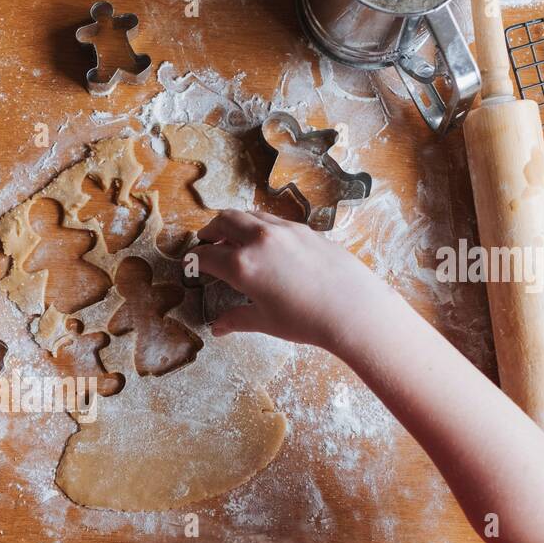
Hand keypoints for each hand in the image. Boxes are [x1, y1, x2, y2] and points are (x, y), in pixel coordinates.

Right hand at [189, 209, 392, 348]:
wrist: (353, 308)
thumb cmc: (306, 320)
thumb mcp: (265, 322)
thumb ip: (237, 319)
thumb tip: (218, 327)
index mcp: (242, 265)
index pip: (206, 255)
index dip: (193, 260)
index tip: (190, 264)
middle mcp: (259, 240)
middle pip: (224, 222)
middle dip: (210, 231)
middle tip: (206, 242)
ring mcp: (283, 230)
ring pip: (248, 215)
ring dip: (234, 224)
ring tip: (232, 239)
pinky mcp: (304, 229)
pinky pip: (271, 219)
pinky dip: (257, 225)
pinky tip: (264, 243)